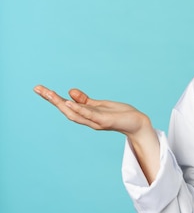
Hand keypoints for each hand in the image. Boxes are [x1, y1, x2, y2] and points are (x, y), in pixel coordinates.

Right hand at [33, 85, 151, 135]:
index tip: (39, 88)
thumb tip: (70, 92)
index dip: (52, 98)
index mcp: (86, 114)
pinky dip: (78, 109)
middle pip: (65, 110)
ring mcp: (95, 121)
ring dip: (61, 104)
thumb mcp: (100, 105)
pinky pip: (89, 115)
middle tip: (37, 89)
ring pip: (74, 113)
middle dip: (51, 99)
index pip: (66, 106)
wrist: (138, 123)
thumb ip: (85, 101)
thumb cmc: (120, 114)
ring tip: (49, 94)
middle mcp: (88, 119)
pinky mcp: (105, 121)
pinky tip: (69, 102)